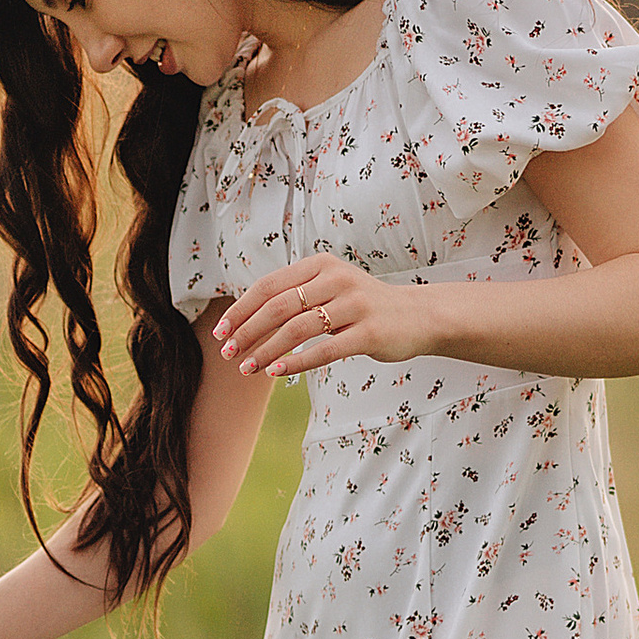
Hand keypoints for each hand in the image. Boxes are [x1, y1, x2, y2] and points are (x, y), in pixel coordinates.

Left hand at [216, 256, 408, 383]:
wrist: (418, 316)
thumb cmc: (365, 307)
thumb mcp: (331, 288)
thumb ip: (297, 295)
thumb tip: (247, 318)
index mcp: (321, 266)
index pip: (269, 286)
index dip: (240, 310)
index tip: (220, 332)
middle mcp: (336, 280)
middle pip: (278, 307)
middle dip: (247, 332)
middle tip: (228, 352)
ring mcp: (354, 305)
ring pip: (297, 329)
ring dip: (266, 350)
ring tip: (247, 368)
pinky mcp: (368, 332)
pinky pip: (324, 349)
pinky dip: (296, 361)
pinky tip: (275, 372)